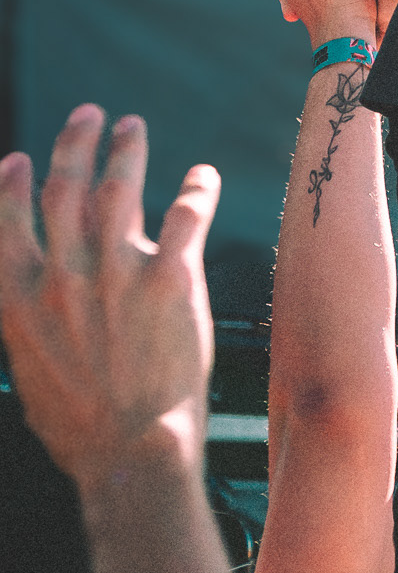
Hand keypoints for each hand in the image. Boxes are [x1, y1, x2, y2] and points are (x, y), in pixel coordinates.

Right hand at [0, 107, 219, 487]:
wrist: (131, 456)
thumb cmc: (81, 426)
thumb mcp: (32, 369)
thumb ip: (28, 325)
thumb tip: (27, 302)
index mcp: (21, 302)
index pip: (8, 224)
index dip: (12, 187)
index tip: (19, 161)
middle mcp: (64, 279)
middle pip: (65, 190)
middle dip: (74, 145)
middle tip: (88, 116)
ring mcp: (115, 276)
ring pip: (118, 189)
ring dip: (126, 150)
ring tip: (132, 127)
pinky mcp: (169, 281)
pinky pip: (185, 214)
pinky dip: (196, 189)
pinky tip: (202, 177)